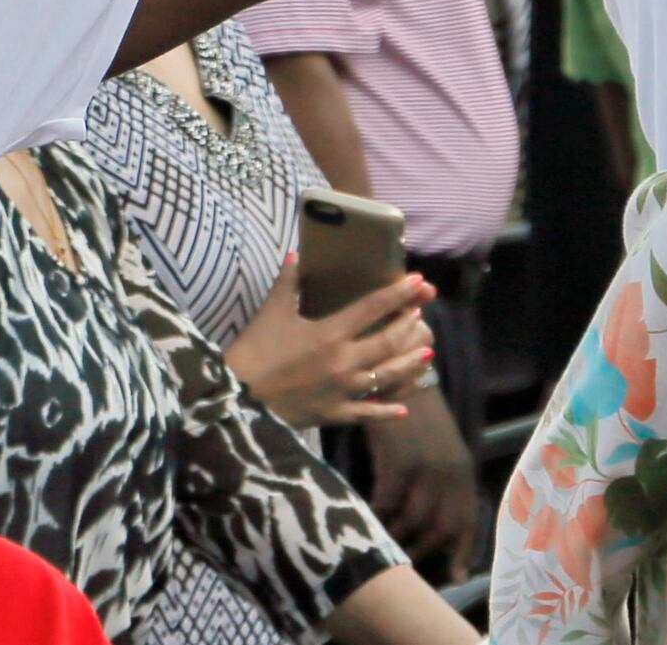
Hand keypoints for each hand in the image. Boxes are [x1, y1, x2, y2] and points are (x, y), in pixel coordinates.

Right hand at [229, 264, 435, 425]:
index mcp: (329, 333)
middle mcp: (343, 361)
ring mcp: (343, 390)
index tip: (419, 281)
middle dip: (409, 325)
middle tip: (424, 313)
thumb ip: (287, 282)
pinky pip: (368, 412)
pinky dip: (386, 410)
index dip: (397, 294)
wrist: (238, 396)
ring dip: (409, 364)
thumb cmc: (254, 351)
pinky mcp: (335, 413)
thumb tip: (295, 254)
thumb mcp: (270, 312)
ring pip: (386, 376)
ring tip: (427, 353)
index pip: (371, 308)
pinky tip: (403, 409)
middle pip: (387, 341)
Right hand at [364, 382, 484, 576]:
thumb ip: (442, 483)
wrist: (397, 378)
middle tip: (406, 558)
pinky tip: (367, 516)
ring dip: (396, 536)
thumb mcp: (440, 449)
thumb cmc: (416, 415)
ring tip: (383, 540)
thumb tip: (431, 522)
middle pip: (440, 528)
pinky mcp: (398, 464)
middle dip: (424, 549)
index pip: (468, 521)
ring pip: (412, 520)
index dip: (463, 552)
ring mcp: (425, 470)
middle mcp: (450, 474)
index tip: (456, 576)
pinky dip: (377, 515)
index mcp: (464, 471)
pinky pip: (387, 504)